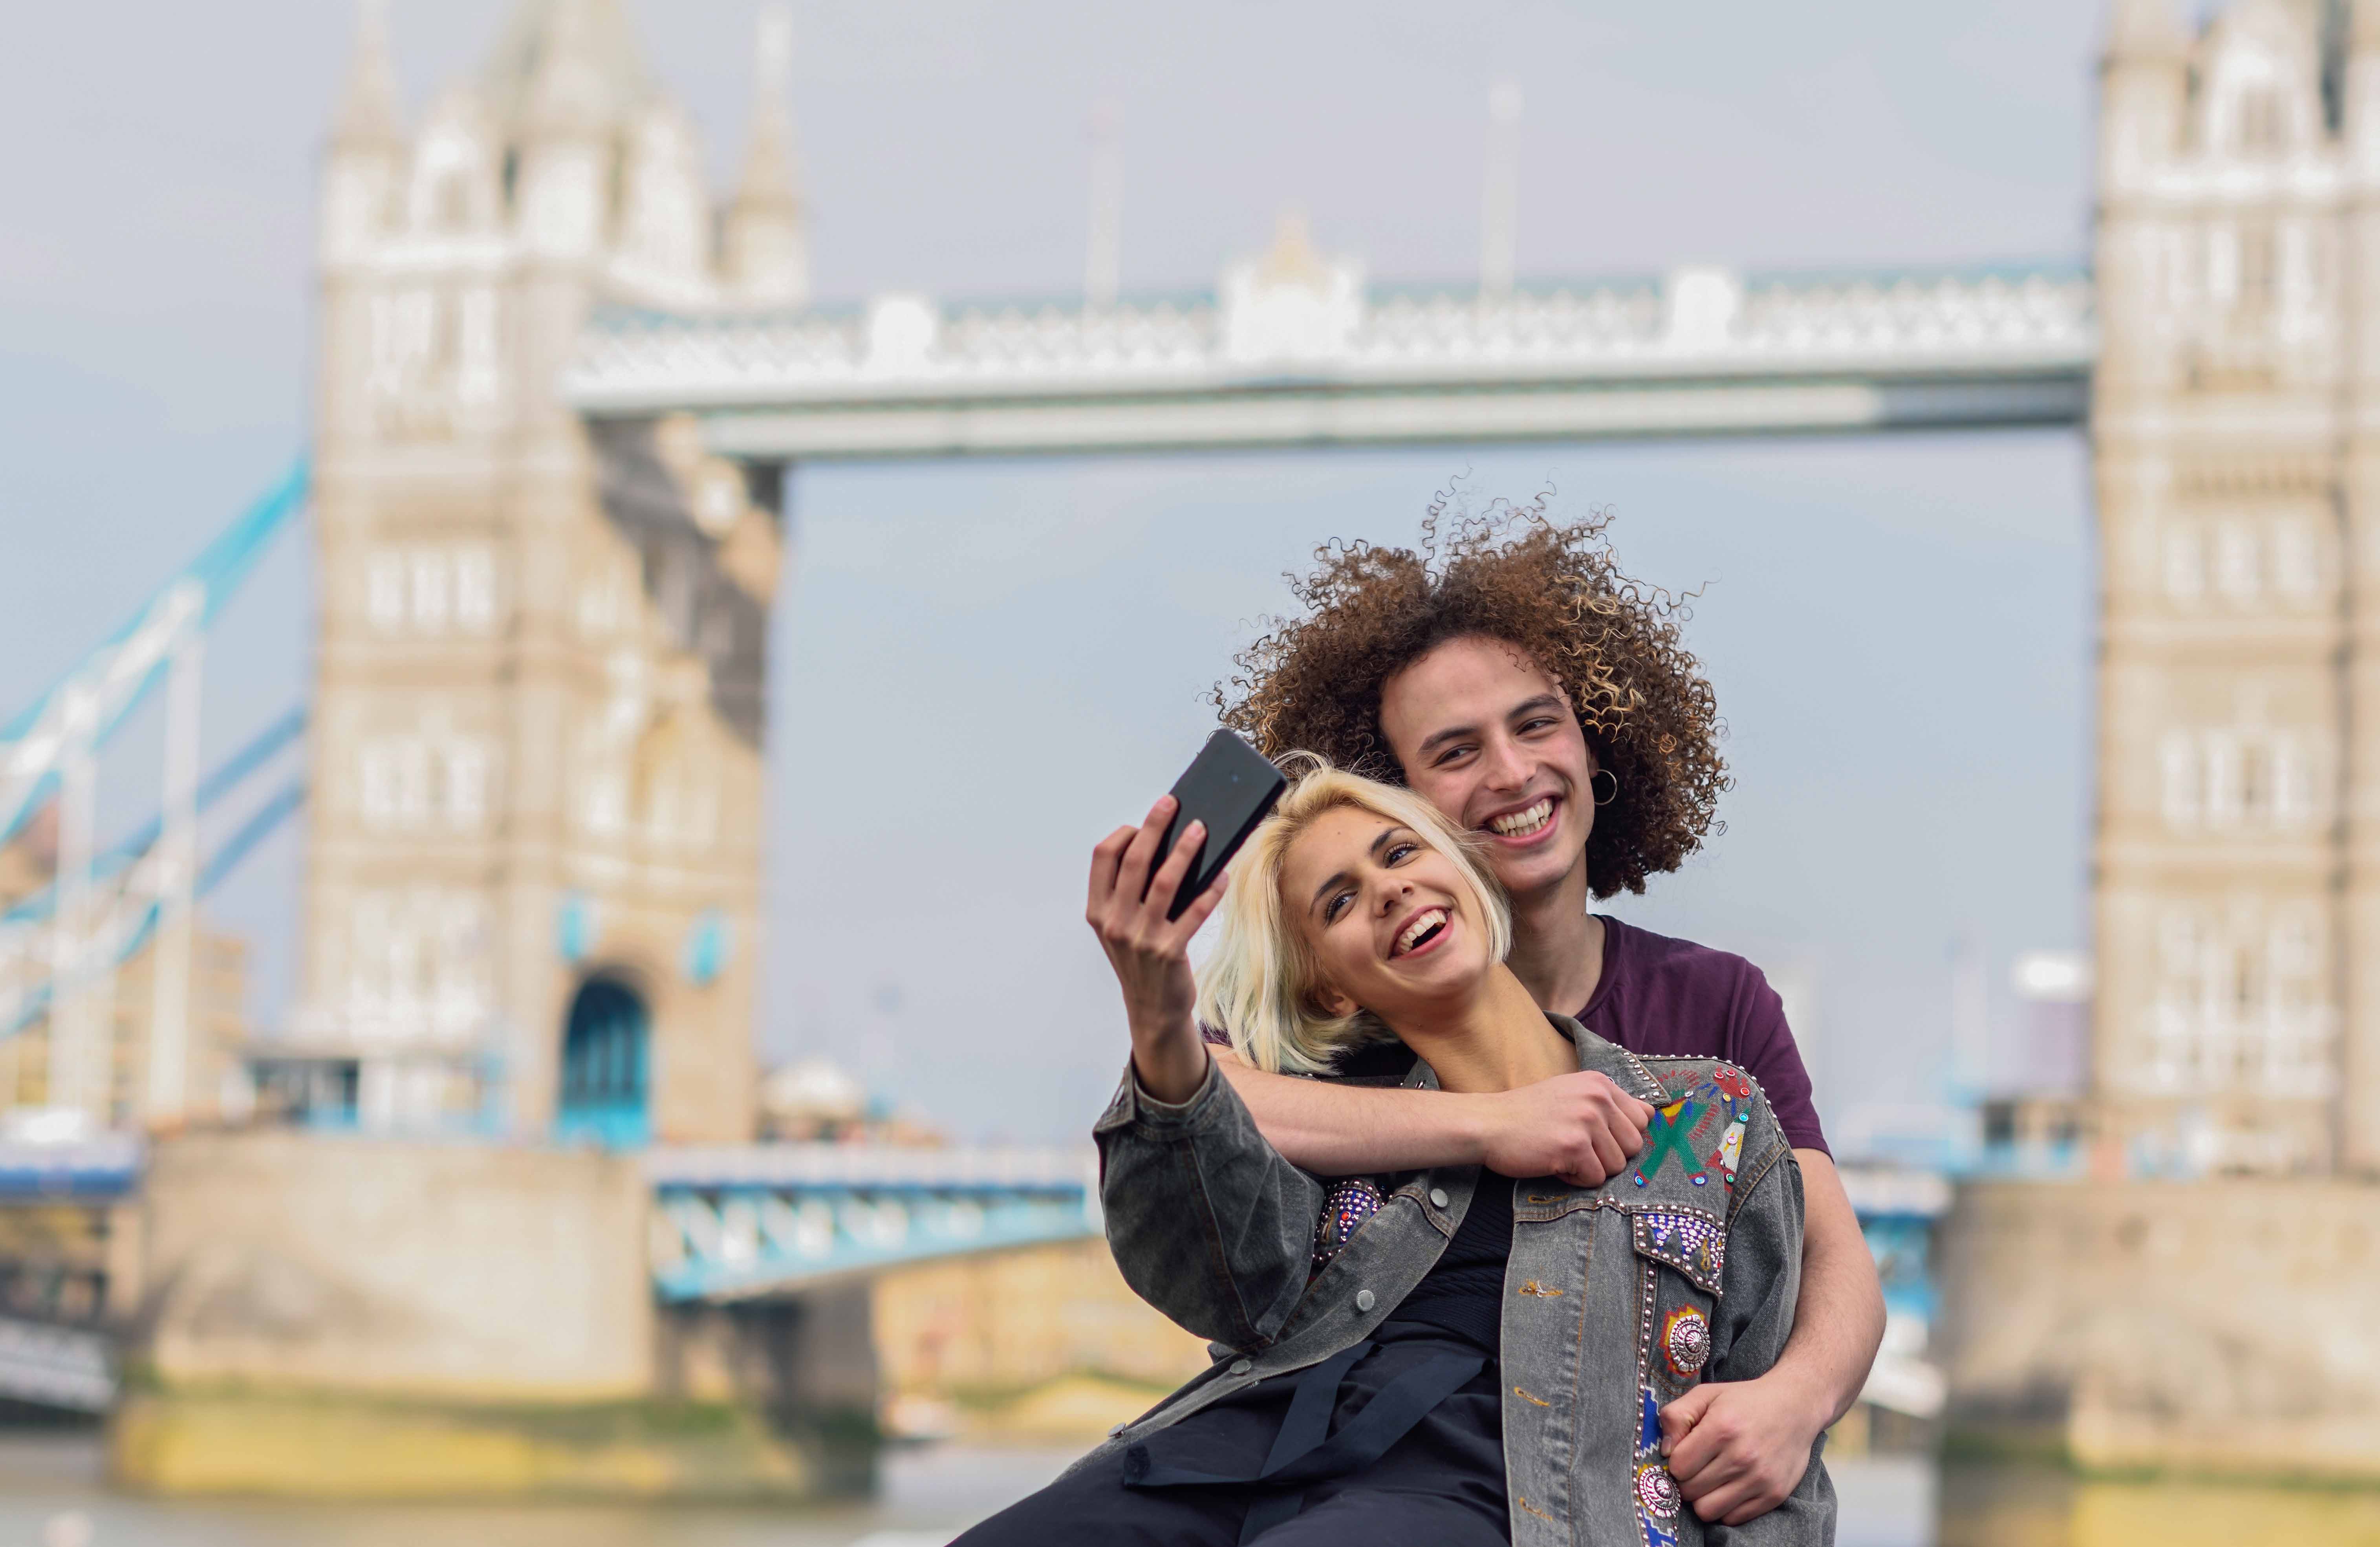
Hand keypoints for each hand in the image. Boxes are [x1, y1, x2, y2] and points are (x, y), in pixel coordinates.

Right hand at [1086, 794, 1229, 1102]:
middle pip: (1134, 860)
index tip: (1143, 822)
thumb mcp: (1124, 925)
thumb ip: (1132, 891)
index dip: (1123, 833)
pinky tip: (1222, 874)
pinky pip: (1194, 911)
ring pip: (1165, 880)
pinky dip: (1210, 890)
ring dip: (1185, 850)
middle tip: (1173, 803)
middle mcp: (1114, 921)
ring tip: (1202, 828)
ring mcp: (1140, 937)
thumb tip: (1166, 843)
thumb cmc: (1142, 957)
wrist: (1152, 1010)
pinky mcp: (1169, 951)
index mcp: (1098, 910)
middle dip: (1155, 826)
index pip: (1103, 857)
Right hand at [1479, 1070, 1652, 1185]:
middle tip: (1577, 1149)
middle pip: (1634, 1145)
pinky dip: (1575, 1179)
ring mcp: (1586, 1121)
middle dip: (1608, 1155)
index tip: (1597, 1137)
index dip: (1621, 1135)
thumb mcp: (1572, 1094)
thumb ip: (1608, 1103)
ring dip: (1591, 1168)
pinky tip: (1554, 1163)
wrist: (1488, 1123)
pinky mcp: (1573, 1146)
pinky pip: (1595, 1179)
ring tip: (1563, 1155)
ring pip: (1616, 1165)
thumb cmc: (1529, 1114)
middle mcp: (1597, 1097)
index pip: (1643, 1118)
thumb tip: (1651, 1116)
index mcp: (1599, 1083)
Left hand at [1658, 1373, 1825, 1524]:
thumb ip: (1676, 1416)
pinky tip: (1730, 1487)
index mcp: (1722, 1428)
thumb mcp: (1705, 1394)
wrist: (1795, 1406)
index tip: (1686, 1453)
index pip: (1678, 1467)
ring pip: (1708, 1511)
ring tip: (1712, 1479)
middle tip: (1698, 1467)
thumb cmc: (1744, 1400)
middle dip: (1687, 1480)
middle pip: (1690, 1491)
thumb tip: (1664, 1451)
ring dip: (1704, 1498)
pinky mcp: (1774, 1495)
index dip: (1676, 1461)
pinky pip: (1733, 1519)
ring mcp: (1760, 1479)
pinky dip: (1726, 1507)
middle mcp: (1742, 1457)